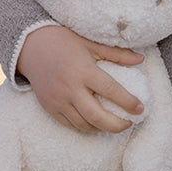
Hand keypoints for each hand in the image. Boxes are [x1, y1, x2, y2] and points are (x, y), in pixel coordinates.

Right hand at [16, 23, 145, 133]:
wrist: (30, 46)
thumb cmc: (64, 42)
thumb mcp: (91, 43)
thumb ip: (117, 54)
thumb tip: (141, 60)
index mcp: (84, 70)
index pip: (111, 90)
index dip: (128, 102)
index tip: (140, 108)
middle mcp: (71, 88)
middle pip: (97, 116)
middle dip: (116, 125)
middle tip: (129, 124)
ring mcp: (58, 100)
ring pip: (83, 124)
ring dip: (102, 128)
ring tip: (114, 125)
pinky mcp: (49, 107)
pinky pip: (69, 124)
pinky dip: (85, 127)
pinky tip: (95, 124)